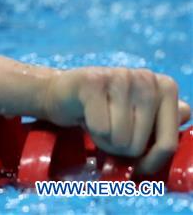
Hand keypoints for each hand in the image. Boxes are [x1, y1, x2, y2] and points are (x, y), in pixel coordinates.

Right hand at [42, 67, 190, 174]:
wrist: (61, 93)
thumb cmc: (105, 111)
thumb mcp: (138, 118)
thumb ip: (165, 119)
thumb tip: (186, 113)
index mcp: (165, 87)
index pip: (168, 144)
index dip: (150, 162)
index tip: (137, 165)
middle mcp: (146, 77)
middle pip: (139, 144)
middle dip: (120, 148)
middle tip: (109, 132)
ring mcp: (120, 75)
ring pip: (120, 138)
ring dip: (104, 140)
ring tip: (98, 123)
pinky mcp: (93, 80)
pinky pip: (100, 128)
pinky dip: (91, 131)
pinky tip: (85, 116)